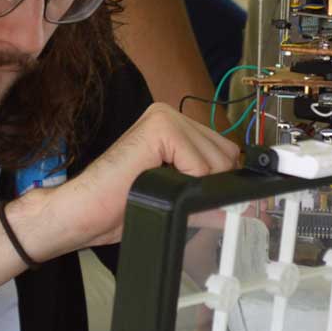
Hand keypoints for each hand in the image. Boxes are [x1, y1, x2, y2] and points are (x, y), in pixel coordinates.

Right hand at [56, 103, 237, 247]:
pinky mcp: (159, 127)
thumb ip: (210, 201)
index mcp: (176, 128)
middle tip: (173, 198)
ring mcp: (165, 117)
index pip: (225, 153)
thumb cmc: (120, 205)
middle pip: (226, 156)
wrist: (83, 214)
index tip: (209, 201)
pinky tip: (156, 184)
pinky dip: (186, 187)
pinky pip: (200, 167)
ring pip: (216, 163)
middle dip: (208, 188)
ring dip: (194, 189)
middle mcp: (171, 116)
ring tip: (159, 190)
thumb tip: (248, 212)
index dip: (220, 183)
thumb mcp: (176, 202)